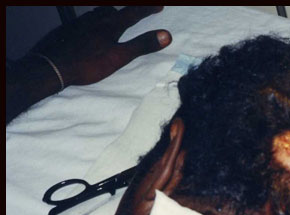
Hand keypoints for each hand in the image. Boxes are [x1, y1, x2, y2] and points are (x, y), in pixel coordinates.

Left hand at [30, 6, 170, 86]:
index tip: (159, 6)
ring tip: (112, 21)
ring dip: (107, 16)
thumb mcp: (119, 57)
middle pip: (113, 10)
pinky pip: (84, 22)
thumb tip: (167, 35)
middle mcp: (95, 20)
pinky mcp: (67, 30)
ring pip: (97, 14)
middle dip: (125, 12)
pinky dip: (92, 24)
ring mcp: (79, 24)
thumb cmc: (88, 63)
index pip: (133, 13)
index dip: (147, 9)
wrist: (52, 65)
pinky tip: (89, 33)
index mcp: (110, 26)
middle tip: (134, 14)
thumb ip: (142, 45)